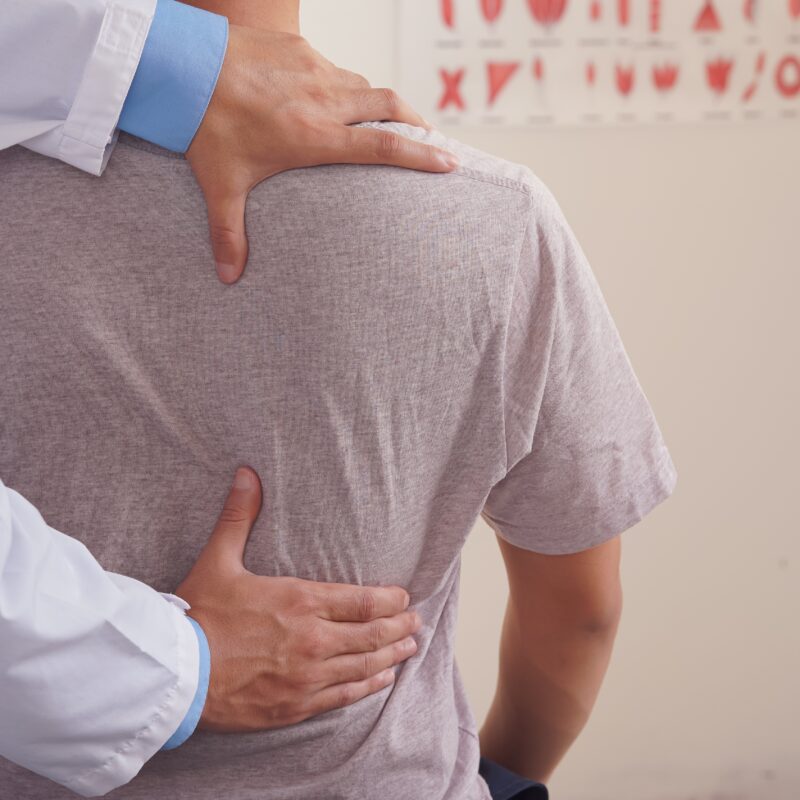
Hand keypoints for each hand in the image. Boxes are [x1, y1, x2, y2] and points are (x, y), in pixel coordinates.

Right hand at [174, 467, 420, 731]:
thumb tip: (247, 474)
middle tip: (416, 621)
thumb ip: (240, 517)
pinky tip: (382, 679)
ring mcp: (308, 677)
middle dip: (399, 626)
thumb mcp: (219, 560)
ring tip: (409, 647)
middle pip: (372, 634)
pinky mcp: (296, 706)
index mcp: (301, 602)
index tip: (404, 597)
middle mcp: (313, 640)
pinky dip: (368, 685)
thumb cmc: (199, 616)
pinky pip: (344, 696)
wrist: (176, 675)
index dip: (390, 600)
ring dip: (391, 655)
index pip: (363, 601)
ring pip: (364, 665)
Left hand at [185, 25, 457, 284]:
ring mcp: (314, 68)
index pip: (383, 146)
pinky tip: (333, 97)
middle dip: (415, 121)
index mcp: (315, 136)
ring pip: (364, 84)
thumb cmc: (204, 125)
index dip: (421, 155)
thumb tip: (227, 278)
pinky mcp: (298, 46)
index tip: (449, 161)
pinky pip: (334, 66)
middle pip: (390, 104)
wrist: (180, 63)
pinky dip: (344, 84)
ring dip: (379, 102)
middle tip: (428, 138)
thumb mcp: (220, 184)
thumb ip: (229, 233)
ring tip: (383, 120)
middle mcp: (324, 99)